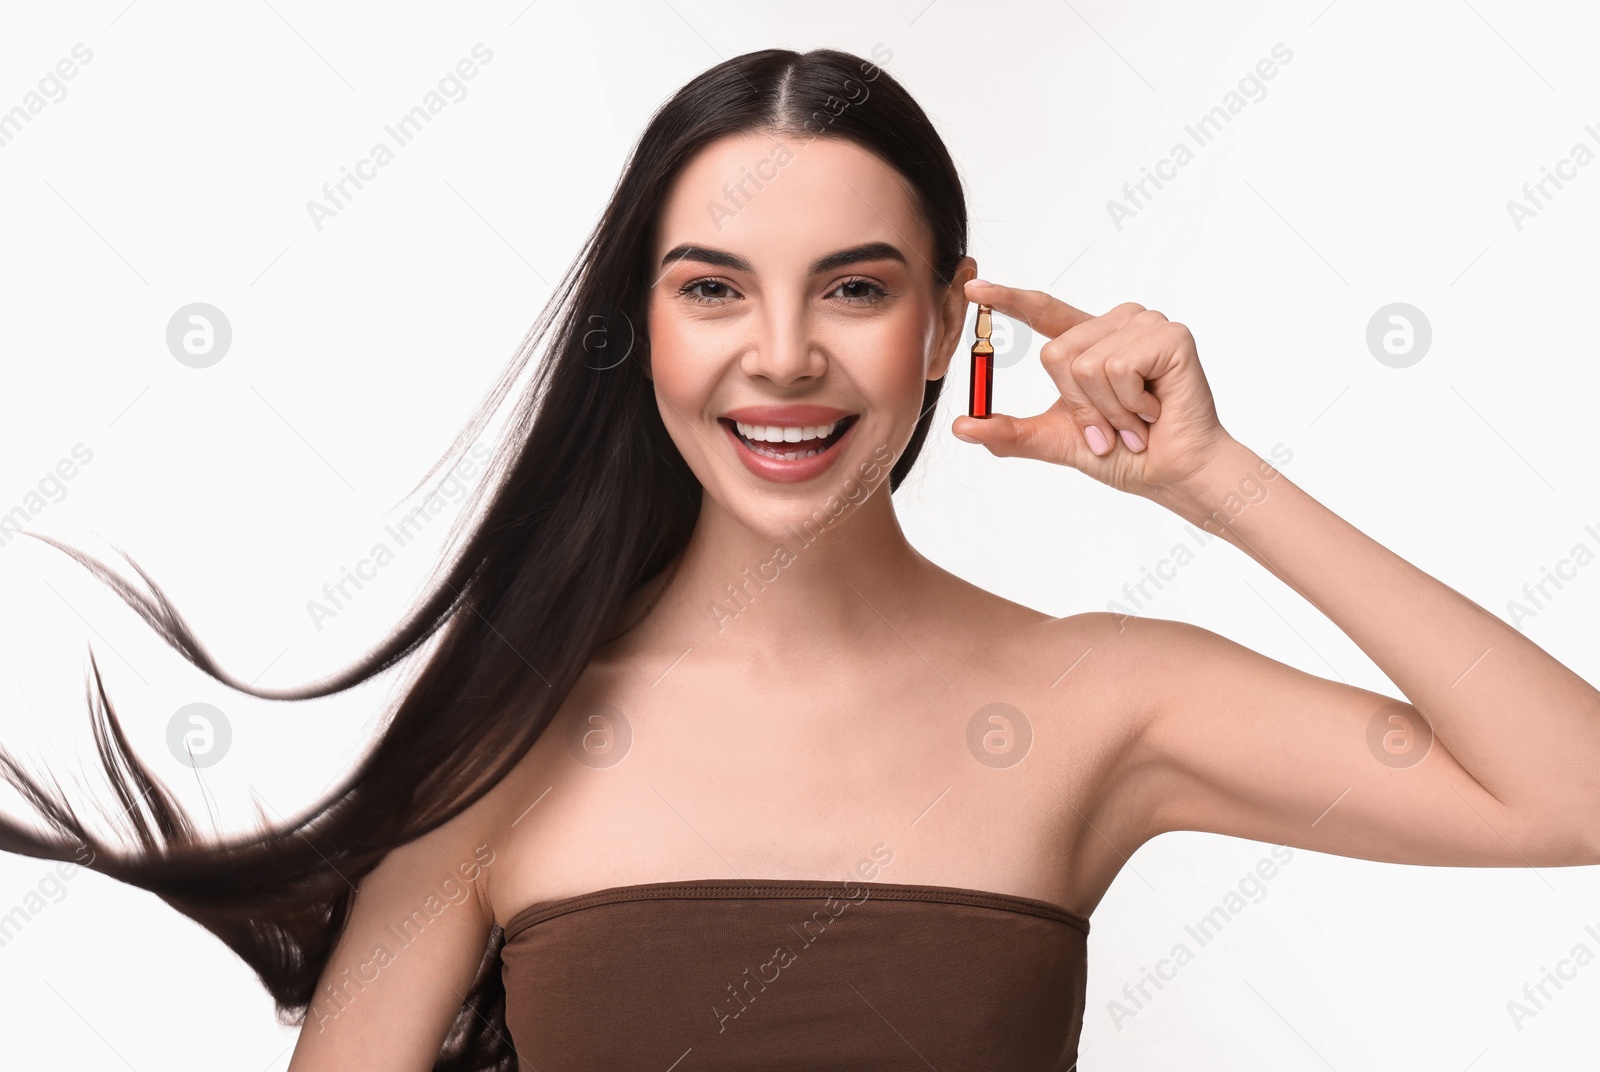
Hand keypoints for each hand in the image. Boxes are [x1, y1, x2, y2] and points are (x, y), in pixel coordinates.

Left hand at [951, 279, 1232, 498]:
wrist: (1172, 473)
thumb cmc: (1124, 454)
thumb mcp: (1056, 440)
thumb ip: (1009, 432)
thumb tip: (961, 426)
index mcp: (1089, 342)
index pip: (1042, 312)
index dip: (1008, 299)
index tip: (973, 288)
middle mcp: (1116, 324)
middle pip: (1057, 354)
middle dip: (1079, 406)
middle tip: (1111, 428)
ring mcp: (1144, 325)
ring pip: (1087, 364)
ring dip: (1107, 410)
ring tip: (1136, 422)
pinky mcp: (1169, 335)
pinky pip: (1119, 367)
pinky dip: (1130, 403)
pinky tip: (1155, 410)